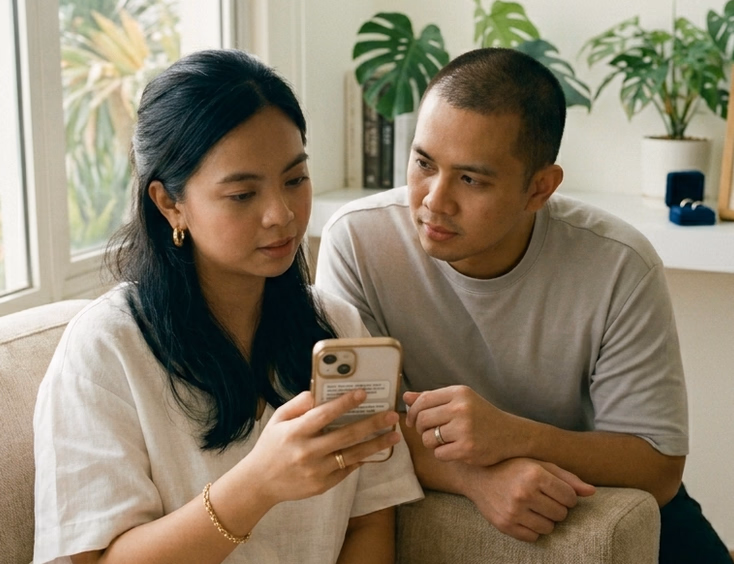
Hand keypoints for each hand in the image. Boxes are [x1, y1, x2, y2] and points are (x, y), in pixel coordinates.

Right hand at [244, 390, 399, 505]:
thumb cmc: (271, 446)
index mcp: (295, 432)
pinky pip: (346, 470)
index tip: (363, 393)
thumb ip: (298, 404)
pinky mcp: (322, 485)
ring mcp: (316, 471)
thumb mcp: (277, 420)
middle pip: (346, 436)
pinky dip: (361, 459)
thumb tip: (318, 392)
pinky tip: (375, 450)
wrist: (259, 483)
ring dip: (376, 445)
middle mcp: (307, 452)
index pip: (324, 414)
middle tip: (392, 416)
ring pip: (353, 455)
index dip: (344, 403)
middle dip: (372, 424)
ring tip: (394, 436)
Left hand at [404, 385, 517, 465]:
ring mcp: (465, 429)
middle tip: (428, 433)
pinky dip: (442, 454)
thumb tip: (405, 397)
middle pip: (423, 419)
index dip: (413, 412)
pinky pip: (439, 454)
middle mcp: (461, 408)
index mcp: (459, 393)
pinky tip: (454, 450)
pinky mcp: (467, 448)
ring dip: (431, 443)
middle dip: (421, 429)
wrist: (510, 435)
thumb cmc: (480, 416)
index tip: (414, 421)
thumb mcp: (460, 401)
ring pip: (428, 438)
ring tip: (443, 441)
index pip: (423, 400)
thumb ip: (433, 398)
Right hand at [465, 458, 594, 541]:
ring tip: (533, 506)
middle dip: (556, 507)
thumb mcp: (539, 464)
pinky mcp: (505, 525)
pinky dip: (532, 529)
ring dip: (545, 519)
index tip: (554, 490)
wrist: (478, 475)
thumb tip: (592, 492)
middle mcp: (524, 493)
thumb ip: (567, 478)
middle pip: (561, 514)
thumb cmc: (512, 466)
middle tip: (542, 497)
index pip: (570, 497)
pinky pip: (533, 537)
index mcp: (534, 474)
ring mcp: (513, 511)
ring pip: (549, 528)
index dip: (566, 495)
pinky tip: (524, 515)